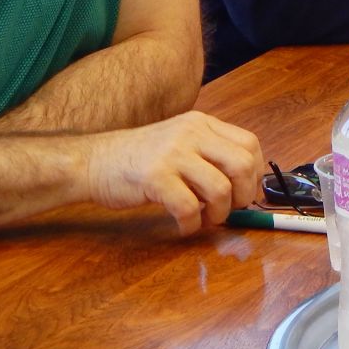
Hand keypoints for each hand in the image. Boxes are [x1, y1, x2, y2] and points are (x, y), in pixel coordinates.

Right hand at [87, 110, 263, 233]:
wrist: (93, 161)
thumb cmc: (138, 159)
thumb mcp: (179, 142)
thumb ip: (209, 154)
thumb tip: (246, 186)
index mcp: (201, 123)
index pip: (249, 144)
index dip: (255, 173)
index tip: (246, 191)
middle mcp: (191, 133)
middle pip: (242, 165)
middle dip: (243, 195)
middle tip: (230, 209)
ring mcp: (173, 154)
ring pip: (220, 189)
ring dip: (217, 214)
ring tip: (203, 219)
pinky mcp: (155, 177)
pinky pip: (189, 208)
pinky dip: (191, 225)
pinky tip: (182, 225)